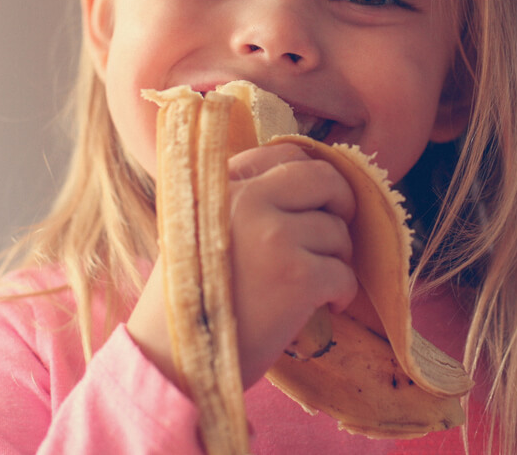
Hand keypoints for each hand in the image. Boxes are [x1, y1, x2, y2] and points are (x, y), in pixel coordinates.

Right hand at [126, 143, 357, 388]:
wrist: (172, 362)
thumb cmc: (191, 301)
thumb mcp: (200, 229)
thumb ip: (243, 201)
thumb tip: (305, 182)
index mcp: (222, 185)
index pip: (286, 154)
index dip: (312, 179)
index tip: (316, 204)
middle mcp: (248, 200)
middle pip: (324, 178)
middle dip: (341, 204)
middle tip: (335, 233)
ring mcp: (274, 235)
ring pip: (337, 231)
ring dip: (337, 260)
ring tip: (315, 284)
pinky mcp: (297, 276)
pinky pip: (344, 273)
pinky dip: (342, 294)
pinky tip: (324, 308)